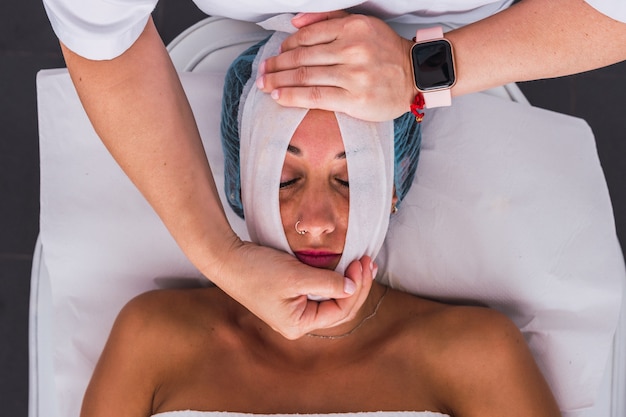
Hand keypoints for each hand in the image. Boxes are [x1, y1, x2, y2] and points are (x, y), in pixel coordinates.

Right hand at [215, 238, 375, 339]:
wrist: (226, 259)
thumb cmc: (255, 270)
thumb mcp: (295, 275)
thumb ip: (326, 283)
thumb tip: (351, 288)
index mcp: (298, 325)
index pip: (340, 310)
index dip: (355, 287)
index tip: (361, 263)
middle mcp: (297, 322)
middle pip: (338, 308)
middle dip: (357, 285)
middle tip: (368, 261)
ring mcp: (294, 310)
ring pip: (331, 300)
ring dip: (348, 282)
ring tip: (363, 264)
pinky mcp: (290, 296)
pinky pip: (320, 291)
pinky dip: (334, 279)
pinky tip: (345, 267)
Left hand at [257, 12, 415, 121]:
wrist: (416, 77)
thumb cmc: (386, 53)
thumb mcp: (363, 25)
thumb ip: (329, 19)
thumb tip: (295, 21)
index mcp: (352, 27)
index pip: (307, 36)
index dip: (285, 47)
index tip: (275, 56)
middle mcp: (352, 48)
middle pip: (301, 57)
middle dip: (276, 66)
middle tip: (262, 73)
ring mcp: (354, 75)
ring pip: (305, 77)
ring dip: (279, 81)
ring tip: (265, 86)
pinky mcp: (355, 99)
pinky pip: (316, 96)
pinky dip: (292, 97)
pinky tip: (279, 98)